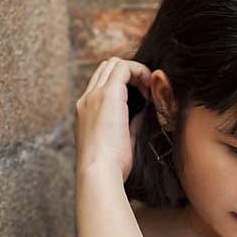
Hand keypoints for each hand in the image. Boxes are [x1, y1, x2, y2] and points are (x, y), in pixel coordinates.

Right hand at [74, 57, 151, 181]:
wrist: (98, 172)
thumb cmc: (110, 166)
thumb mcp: (119, 142)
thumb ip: (128, 125)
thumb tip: (140, 114)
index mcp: (86, 112)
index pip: (102, 84)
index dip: (125, 84)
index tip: (143, 98)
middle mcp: (86, 99)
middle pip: (106, 68)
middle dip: (130, 74)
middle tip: (148, 92)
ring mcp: (94, 95)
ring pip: (113, 64)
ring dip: (135, 72)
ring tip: (150, 90)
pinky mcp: (107, 95)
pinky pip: (124, 68)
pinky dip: (140, 72)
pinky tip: (150, 90)